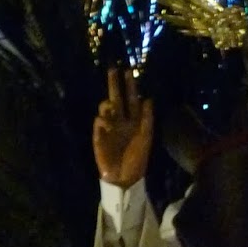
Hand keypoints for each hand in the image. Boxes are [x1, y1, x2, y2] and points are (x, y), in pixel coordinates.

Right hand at [93, 66, 154, 188]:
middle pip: (116, 98)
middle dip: (114, 84)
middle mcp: (120, 120)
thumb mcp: (146, 138)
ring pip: (105, 108)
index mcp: (133, 120)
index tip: (127, 71)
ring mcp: (109, 127)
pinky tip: (105, 125)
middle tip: (112, 69)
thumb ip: (147, 118)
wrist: (125, 177)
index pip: (131, 99)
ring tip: (110, 106)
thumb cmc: (138, 158)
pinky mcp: (99, 136)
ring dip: (107, 104)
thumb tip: (148, 99)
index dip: (130, 86)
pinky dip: (102, 121)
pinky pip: (98, 123)